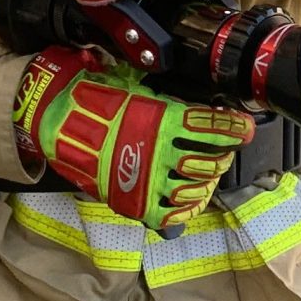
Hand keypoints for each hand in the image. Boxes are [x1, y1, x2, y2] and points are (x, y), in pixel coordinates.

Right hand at [12, 46, 254, 230]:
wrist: (57, 125)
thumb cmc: (94, 101)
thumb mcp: (134, 87)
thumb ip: (163, 98)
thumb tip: (190, 102)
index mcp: (162, 117)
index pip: (211, 124)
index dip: (233, 128)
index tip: (243, 129)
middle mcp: (159, 149)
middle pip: (208, 160)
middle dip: (221, 157)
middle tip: (221, 152)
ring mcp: (148, 178)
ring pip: (194, 187)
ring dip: (205, 182)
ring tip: (205, 175)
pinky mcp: (136, 202)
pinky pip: (172, 213)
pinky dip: (186, 207)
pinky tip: (190, 198)